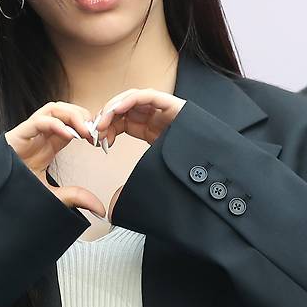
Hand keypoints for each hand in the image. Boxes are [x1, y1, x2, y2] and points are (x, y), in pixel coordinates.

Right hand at [4, 101, 105, 216]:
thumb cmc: (18, 193)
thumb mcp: (54, 197)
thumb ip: (76, 198)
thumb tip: (100, 209)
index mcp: (49, 144)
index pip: (72, 123)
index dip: (88, 126)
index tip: (101, 139)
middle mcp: (40, 135)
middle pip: (65, 110)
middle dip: (82, 116)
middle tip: (95, 132)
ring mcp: (29, 134)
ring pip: (53, 109)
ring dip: (71, 115)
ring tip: (85, 130)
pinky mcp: (17, 136)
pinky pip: (37, 121)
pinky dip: (54, 123)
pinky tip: (68, 135)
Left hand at [92, 89, 186, 221]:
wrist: (211, 174)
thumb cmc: (183, 180)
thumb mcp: (149, 183)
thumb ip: (132, 189)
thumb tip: (112, 210)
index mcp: (151, 131)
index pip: (122, 122)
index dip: (106, 129)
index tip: (96, 140)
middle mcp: (157, 118)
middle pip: (125, 109)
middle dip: (106, 118)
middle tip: (95, 131)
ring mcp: (165, 111)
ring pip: (132, 99)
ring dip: (113, 108)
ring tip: (102, 122)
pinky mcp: (173, 105)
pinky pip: (146, 96)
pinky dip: (129, 100)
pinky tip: (116, 111)